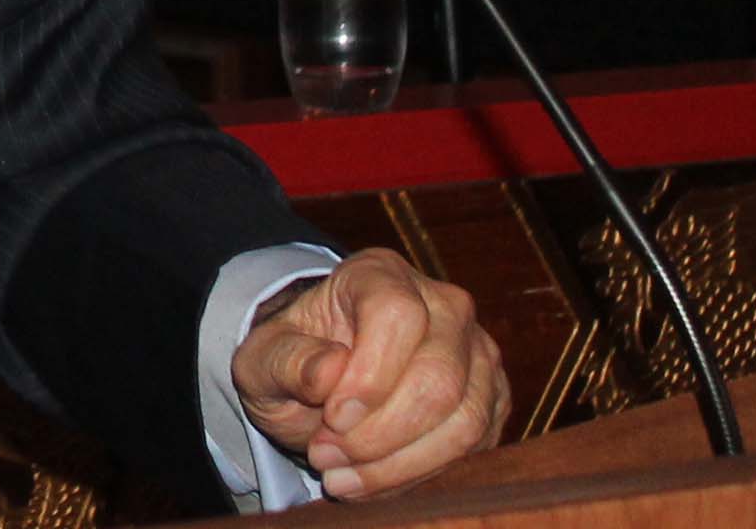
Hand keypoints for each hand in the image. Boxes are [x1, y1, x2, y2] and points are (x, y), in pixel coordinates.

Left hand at [232, 247, 508, 498]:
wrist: (323, 381)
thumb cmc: (295, 360)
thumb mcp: (265, 358)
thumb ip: (288, 360)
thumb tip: (328, 371)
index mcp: (380, 274)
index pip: (397, 315)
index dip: (369, 376)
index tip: (332, 418)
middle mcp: (442, 303)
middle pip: (438, 377)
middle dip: (380, 434)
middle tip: (325, 458)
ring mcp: (477, 352)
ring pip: (464, 421)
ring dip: (399, 464)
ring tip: (342, 477)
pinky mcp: (491, 400)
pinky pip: (474, 450)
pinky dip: (420, 476)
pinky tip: (373, 481)